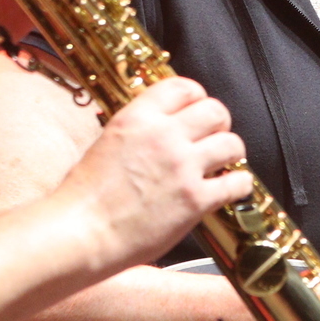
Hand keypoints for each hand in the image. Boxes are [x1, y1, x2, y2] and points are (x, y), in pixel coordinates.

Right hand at [54, 76, 252, 273]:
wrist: (80, 233)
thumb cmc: (84, 196)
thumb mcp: (108, 143)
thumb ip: (139, 131)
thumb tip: (162, 128)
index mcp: (138, 117)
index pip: (183, 87)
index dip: (196, 97)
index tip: (197, 109)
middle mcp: (164, 136)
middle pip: (215, 111)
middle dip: (219, 123)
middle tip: (214, 136)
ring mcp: (182, 167)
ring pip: (231, 143)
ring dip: (231, 153)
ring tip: (225, 163)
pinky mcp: (195, 200)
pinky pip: (237, 182)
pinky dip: (239, 184)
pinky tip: (231, 188)